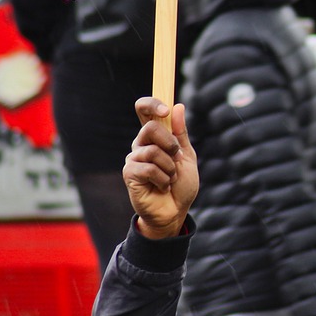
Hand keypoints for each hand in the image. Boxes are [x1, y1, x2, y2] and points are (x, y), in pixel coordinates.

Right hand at [124, 98, 198, 238]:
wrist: (175, 211)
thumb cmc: (181, 185)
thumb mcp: (187, 156)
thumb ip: (181, 133)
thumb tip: (178, 106)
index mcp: (154, 137)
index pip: (144, 110)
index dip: (152, 104)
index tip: (165, 110)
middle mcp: (141, 144)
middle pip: (150, 127)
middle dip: (170, 144)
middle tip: (176, 158)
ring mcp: (133, 158)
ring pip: (153, 151)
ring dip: (169, 167)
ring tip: (170, 178)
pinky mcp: (129, 173)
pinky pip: (148, 168)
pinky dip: (163, 179)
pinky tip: (162, 186)